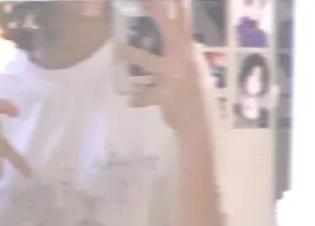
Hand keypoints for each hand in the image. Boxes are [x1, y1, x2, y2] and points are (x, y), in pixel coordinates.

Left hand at [119, 0, 205, 138]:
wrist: (198, 125)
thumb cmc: (194, 97)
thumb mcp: (192, 71)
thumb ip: (182, 56)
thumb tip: (174, 42)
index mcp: (190, 54)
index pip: (185, 26)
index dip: (178, 9)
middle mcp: (183, 61)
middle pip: (169, 32)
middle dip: (158, 15)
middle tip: (144, 1)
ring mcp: (174, 78)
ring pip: (150, 62)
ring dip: (133, 54)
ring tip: (117, 49)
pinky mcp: (166, 96)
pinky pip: (147, 95)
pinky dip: (139, 99)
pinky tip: (131, 101)